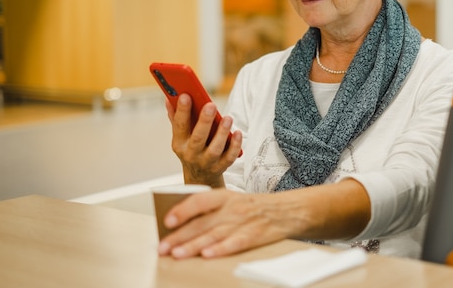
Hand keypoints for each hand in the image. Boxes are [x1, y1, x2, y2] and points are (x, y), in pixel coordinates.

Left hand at [157, 190, 295, 258]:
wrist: (289, 210)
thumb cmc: (256, 207)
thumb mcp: (233, 200)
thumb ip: (211, 210)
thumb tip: (181, 224)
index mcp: (225, 196)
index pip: (199, 200)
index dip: (182, 210)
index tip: (167, 220)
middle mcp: (232, 208)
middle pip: (202, 222)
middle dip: (180, 236)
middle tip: (163, 246)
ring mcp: (243, 222)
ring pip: (214, 235)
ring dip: (193, 246)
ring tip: (177, 254)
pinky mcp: (254, 235)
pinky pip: (235, 243)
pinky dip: (221, 249)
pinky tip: (208, 255)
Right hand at [167, 94, 242, 186]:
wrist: (200, 176)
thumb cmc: (191, 148)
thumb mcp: (181, 136)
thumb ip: (176, 117)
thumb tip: (169, 97)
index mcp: (179, 144)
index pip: (179, 126)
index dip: (182, 111)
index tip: (186, 95)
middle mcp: (191, 155)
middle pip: (198, 138)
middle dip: (204, 121)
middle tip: (211, 105)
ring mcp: (207, 163)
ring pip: (215, 149)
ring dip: (222, 133)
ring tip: (227, 118)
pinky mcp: (221, 167)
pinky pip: (229, 157)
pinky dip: (234, 145)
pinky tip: (237, 133)